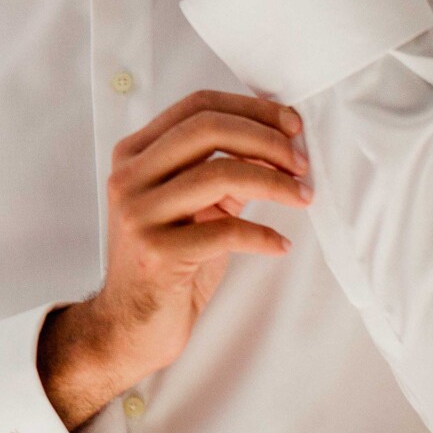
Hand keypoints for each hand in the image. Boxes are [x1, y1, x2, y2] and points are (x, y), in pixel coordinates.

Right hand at [40, 90, 311, 428]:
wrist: (129, 325)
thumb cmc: (166, 263)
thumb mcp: (192, 207)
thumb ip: (222, 172)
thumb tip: (277, 145)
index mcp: (134, 156)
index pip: (196, 106)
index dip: (251, 109)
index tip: (292, 127)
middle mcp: (129, 178)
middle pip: (207, 129)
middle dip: (266, 139)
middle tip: (301, 162)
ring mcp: (139, 214)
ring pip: (220, 173)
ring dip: (275, 183)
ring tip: (303, 198)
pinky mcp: (157, 253)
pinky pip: (226, 231)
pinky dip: (264, 235)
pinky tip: (279, 244)